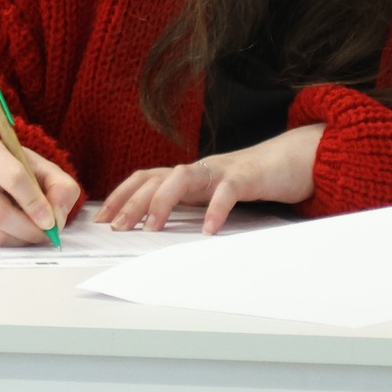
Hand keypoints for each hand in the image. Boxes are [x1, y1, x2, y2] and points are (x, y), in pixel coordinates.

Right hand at [0, 138, 82, 246]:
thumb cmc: (13, 169)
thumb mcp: (41, 168)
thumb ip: (60, 188)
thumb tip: (57, 219)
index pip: (14, 178)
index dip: (36, 203)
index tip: (52, 222)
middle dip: (29, 230)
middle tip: (47, 236)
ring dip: (20, 240)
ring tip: (32, 233)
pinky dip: (5, 243)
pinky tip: (11, 230)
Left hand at [96, 123, 325, 234]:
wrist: (288, 160)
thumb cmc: (246, 181)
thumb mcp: (209, 194)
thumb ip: (187, 204)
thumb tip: (154, 227)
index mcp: (186, 174)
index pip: (144, 177)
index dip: (121, 195)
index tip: (103, 218)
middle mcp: (197, 169)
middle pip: (156, 178)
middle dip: (132, 202)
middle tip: (118, 227)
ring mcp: (220, 170)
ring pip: (182, 177)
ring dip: (163, 201)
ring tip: (152, 228)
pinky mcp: (246, 177)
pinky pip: (227, 191)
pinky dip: (216, 210)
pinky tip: (209, 231)